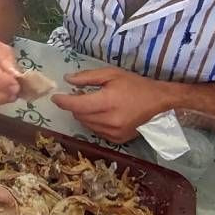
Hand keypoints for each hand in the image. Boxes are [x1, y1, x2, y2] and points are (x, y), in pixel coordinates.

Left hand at [50, 67, 168, 143]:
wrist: (158, 102)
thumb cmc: (135, 85)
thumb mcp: (111, 74)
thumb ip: (87, 77)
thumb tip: (67, 80)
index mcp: (107, 102)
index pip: (77, 105)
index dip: (63, 101)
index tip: (55, 97)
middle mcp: (109, 121)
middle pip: (79, 115)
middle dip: (75, 105)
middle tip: (80, 95)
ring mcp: (113, 133)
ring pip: (86, 124)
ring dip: (83, 114)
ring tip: (93, 103)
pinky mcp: (117, 140)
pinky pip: (96, 131)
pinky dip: (93, 122)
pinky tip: (102, 114)